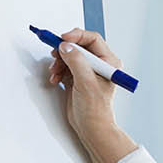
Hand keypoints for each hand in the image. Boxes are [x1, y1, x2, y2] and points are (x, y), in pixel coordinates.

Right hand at [48, 28, 136, 162]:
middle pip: (78, 46)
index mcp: (108, 61)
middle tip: (54, 55)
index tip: (62, 39)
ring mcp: (87, 71)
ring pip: (69, 56)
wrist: (90, 126)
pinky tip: (55, 79)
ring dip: (59, 62)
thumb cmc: (95, 108)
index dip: (76, 36)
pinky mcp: (76, 77)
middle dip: (64, 50)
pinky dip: (57, 70)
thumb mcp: (85, 82)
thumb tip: (66, 46)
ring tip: (55, 72)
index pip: (92, 39)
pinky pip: (64, 66)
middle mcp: (99, 64)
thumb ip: (76, 61)